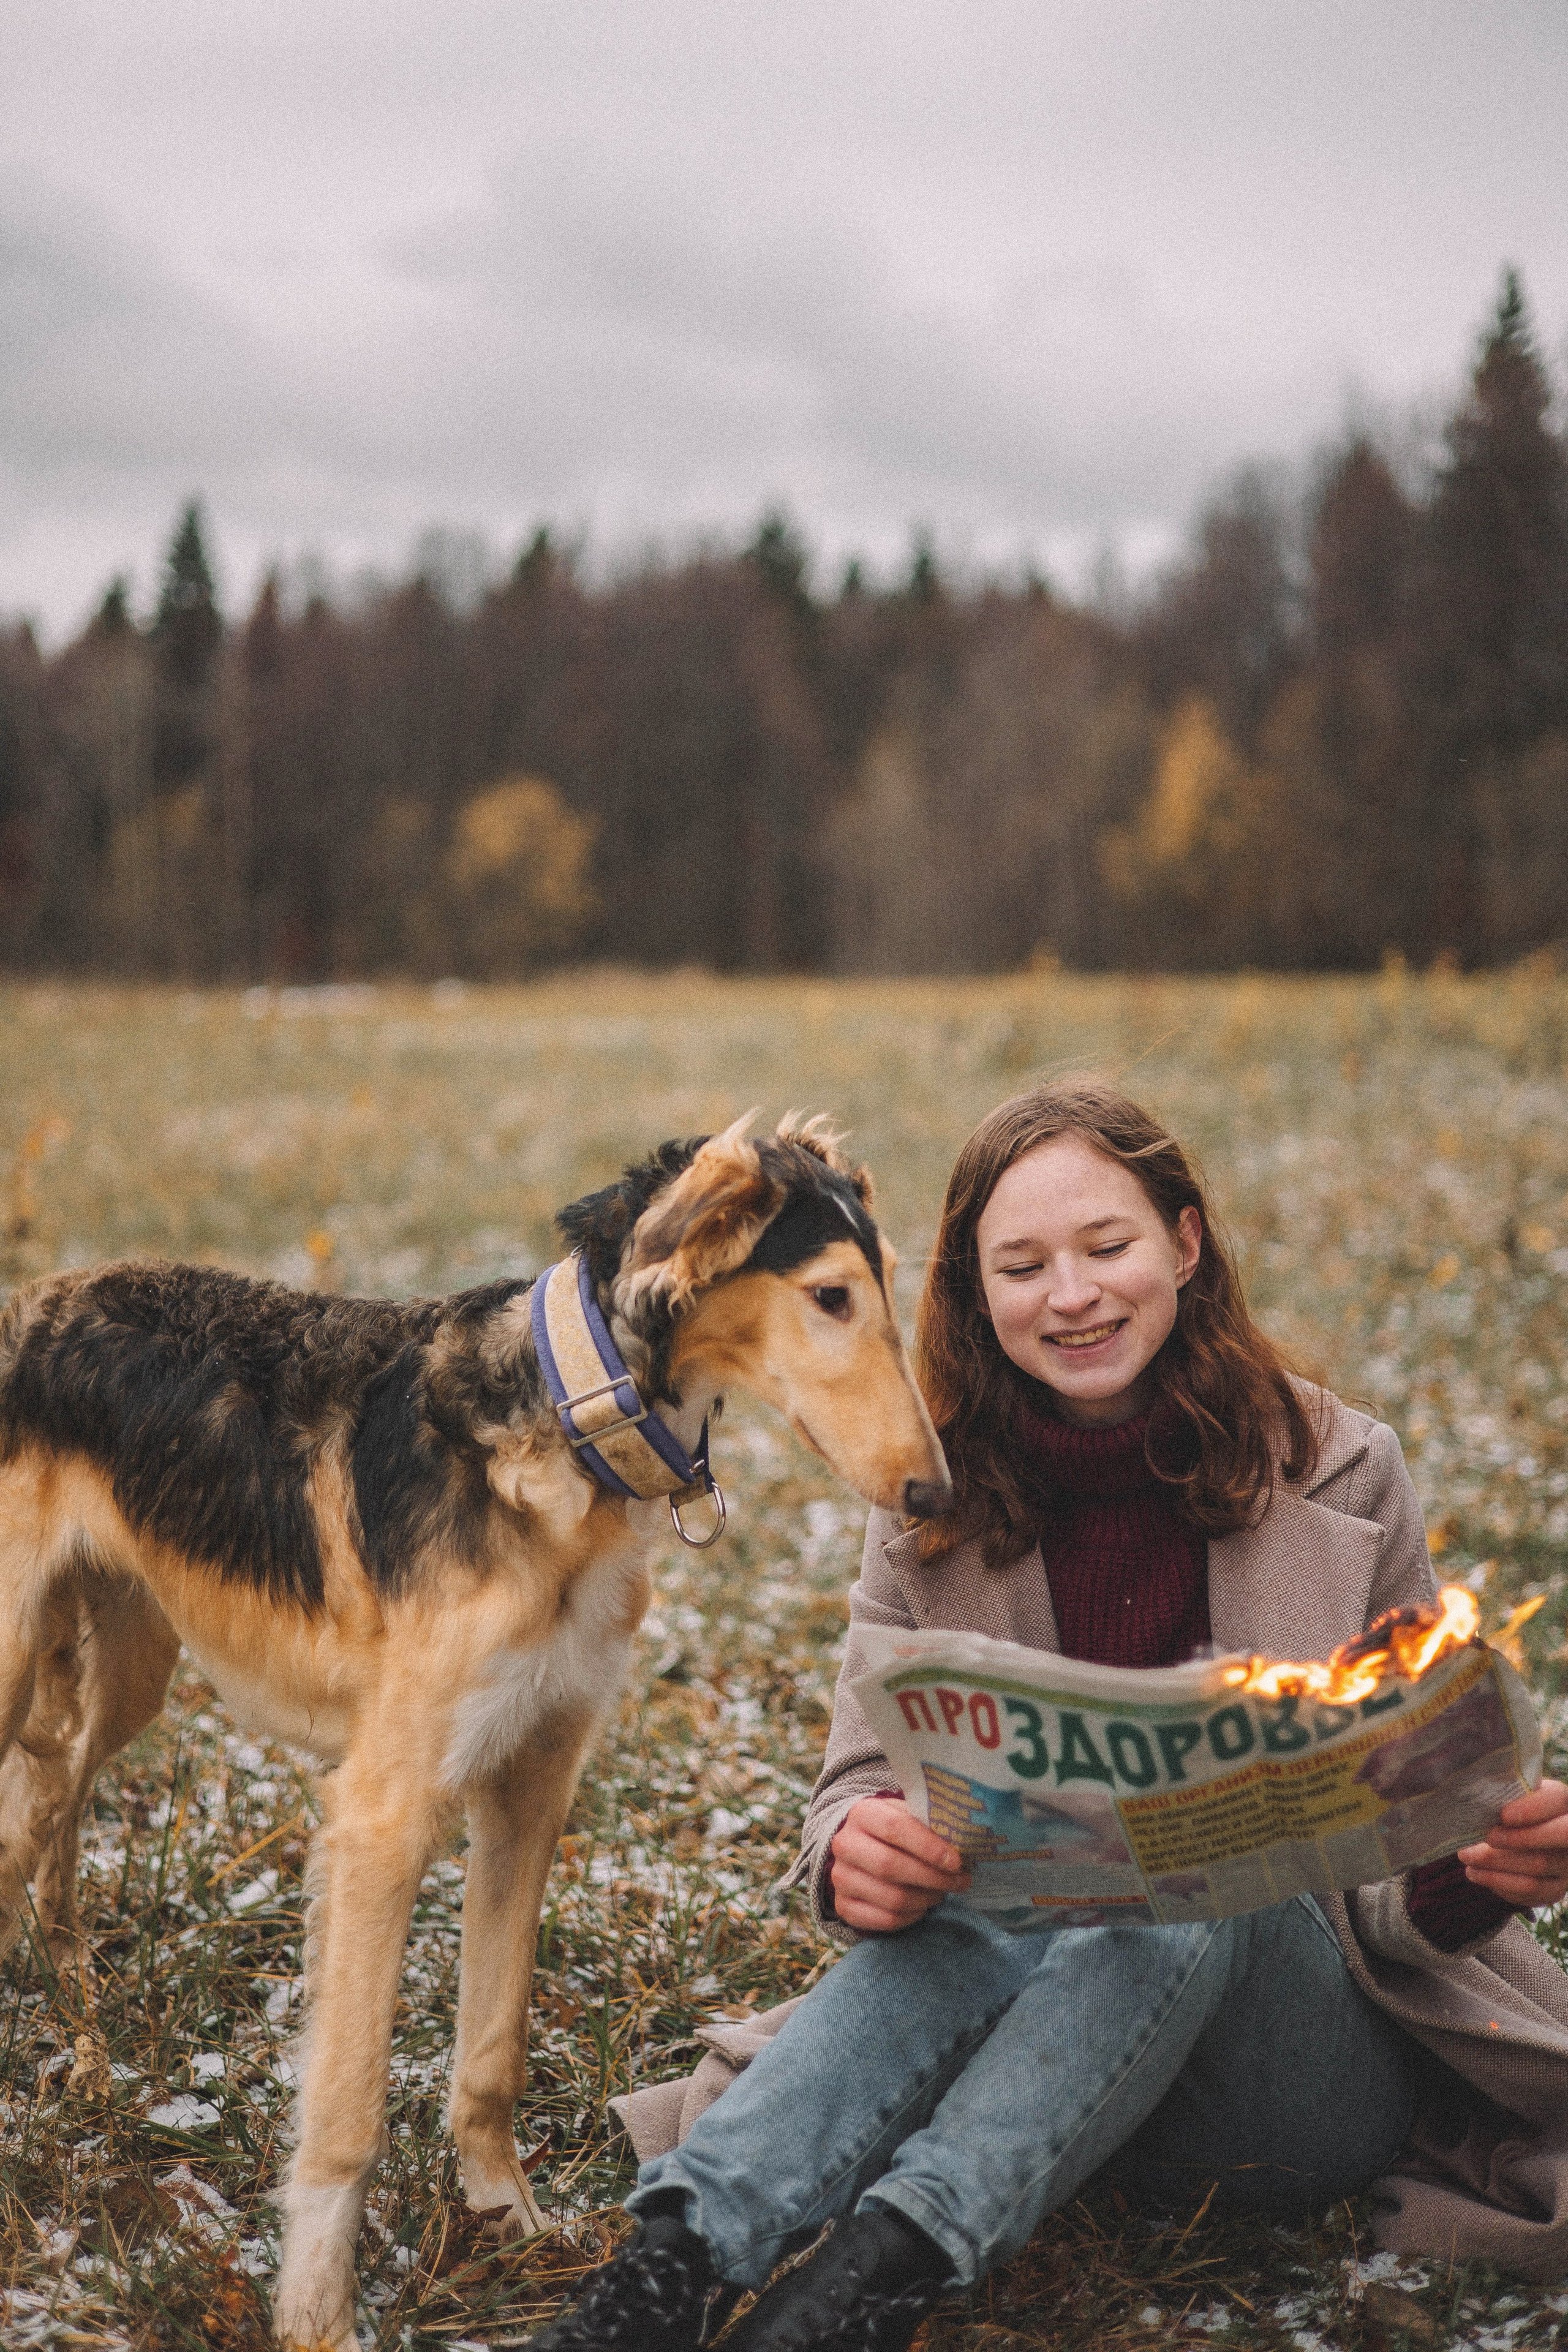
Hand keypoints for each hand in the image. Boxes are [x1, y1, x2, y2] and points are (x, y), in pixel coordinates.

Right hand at [829, 1797, 970, 1932]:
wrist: (860, 1848)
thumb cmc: (895, 1831)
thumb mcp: (908, 1815)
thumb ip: (930, 1824)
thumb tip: (964, 1842)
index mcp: (862, 1813)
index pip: (895, 1828)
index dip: (928, 1847)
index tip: (956, 1862)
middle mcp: (845, 1845)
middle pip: (891, 1866)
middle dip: (933, 1878)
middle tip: (960, 1882)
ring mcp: (840, 1878)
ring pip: (892, 1898)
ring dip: (926, 1899)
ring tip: (943, 1892)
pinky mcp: (844, 1906)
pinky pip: (886, 1920)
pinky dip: (912, 1916)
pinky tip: (923, 1906)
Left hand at [1457, 1778, 1567, 1908]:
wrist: (1521, 1839)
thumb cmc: (1511, 1809)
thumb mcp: (1512, 1795)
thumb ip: (1505, 1794)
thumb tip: (1480, 1801)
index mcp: (1562, 1802)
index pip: (1556, 1800)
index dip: (1533, 1809)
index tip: (1504, 1815)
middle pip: (1556, 1839)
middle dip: (1518, 1839)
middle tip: (1487, 1837)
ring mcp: (1566, 1866)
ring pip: (1538, 1869)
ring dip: (1498, 1866)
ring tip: (1468, 1860)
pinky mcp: (1555, 1890)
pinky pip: (1531, 1893)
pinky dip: (1501, 1884)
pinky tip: (1479, 1874)